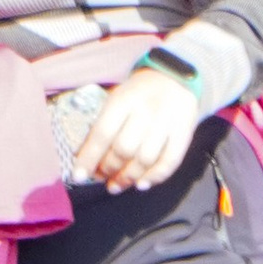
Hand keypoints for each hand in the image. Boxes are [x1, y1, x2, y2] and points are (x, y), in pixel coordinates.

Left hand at [72, 67, 200, 191]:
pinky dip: (154, 177)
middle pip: (124, 149)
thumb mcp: (117, 98)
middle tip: (101, 177)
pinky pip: (170, 161)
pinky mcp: (184, 132)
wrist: (175, 78)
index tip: (78, 176)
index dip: (89, 158)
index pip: (103, 133)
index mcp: (124, 100)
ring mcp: (167, 122)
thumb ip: (103, 123)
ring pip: (146, 159)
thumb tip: (84, 157)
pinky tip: (141, 184)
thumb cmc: (138, 94)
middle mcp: (147, 110)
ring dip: (128, 178)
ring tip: (116, 185)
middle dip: (109, 169)